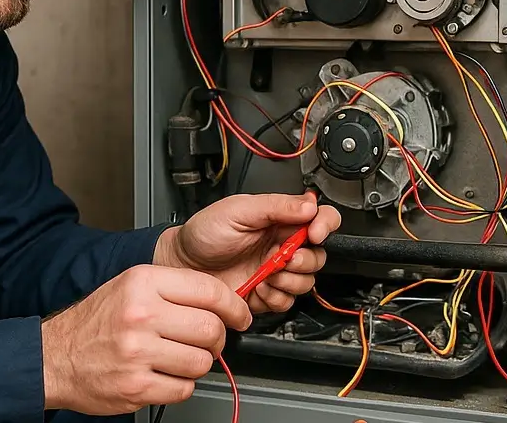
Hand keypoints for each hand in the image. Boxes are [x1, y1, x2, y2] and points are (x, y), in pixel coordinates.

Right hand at [40, 264, 251, 414]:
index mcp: (142, 283)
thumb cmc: (96, 321)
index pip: (207, 290)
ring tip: (178, 357)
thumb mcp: (130, 286)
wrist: (56, 357)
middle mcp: (141, 315)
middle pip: (209, 329)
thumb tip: (219, 299)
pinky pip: (184, 389)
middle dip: (216, 339)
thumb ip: (172, 289)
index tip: (239, 315)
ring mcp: (138, 353)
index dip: (233, 305)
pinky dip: (181, 385)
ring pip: (201, 362)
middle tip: (207, 340)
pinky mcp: (136, 386)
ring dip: (197, 363)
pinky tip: (164, 374)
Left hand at [153, 191, 340, 313]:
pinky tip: (258, 288)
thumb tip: (308, 205)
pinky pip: (287, 302)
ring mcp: (276, 271)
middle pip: (318, 255)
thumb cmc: (204, 233)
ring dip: (290, 281)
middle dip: (305, 260)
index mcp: (280, 219)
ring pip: (306, 282)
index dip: (325, 225)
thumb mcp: (238, 210)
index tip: (314, 233)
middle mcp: (282, 245)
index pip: (320, 218)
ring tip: (266, 274)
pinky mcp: (266, 294)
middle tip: (283, 259)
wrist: (182, 263)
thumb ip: (275, 206)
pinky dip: (275, 298)